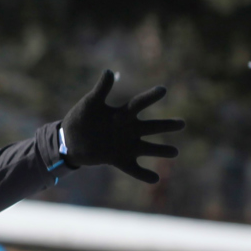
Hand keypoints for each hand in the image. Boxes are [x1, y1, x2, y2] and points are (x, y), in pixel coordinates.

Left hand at [60, 71, 183, 183]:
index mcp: (122, 115)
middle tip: (182, 123)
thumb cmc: (80, 119)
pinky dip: (143, 174)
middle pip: (151, 127)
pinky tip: (155, 179)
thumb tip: (109, 72)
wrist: (69, 141)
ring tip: (174, 152)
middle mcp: (128, 130)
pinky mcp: (117, 159)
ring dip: (160, 150)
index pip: (139, 104)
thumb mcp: (89, 103)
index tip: (163, 90)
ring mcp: (125, 145)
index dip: (150, 97)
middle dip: (166, 126)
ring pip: (147, 148)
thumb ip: (101, 89)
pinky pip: (133, 168)